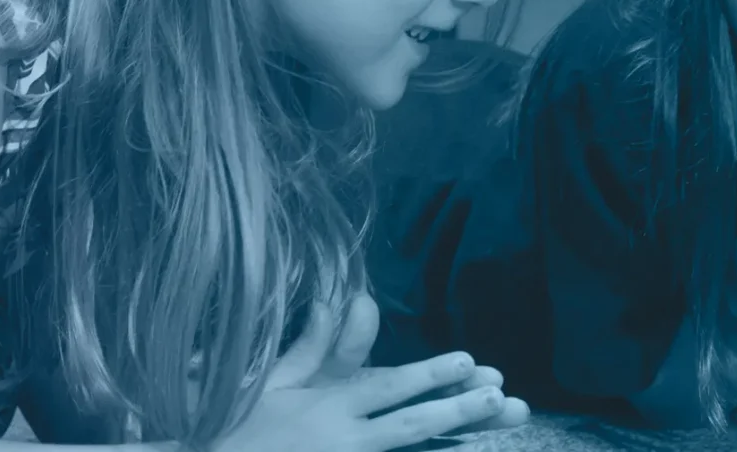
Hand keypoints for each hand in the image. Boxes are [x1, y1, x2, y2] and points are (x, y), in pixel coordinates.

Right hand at [215, 295, 526, 451]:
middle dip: (456, 409)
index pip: (386, 388)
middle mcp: (342, 441)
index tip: (466, 362)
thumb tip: (345, 299)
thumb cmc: (237, 427)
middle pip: (409, 425)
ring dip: (450, 436)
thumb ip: (314, 346)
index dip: (427, 375)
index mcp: (326, 409)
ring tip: (491, 418)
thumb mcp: (273, 383)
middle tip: (499, 396)